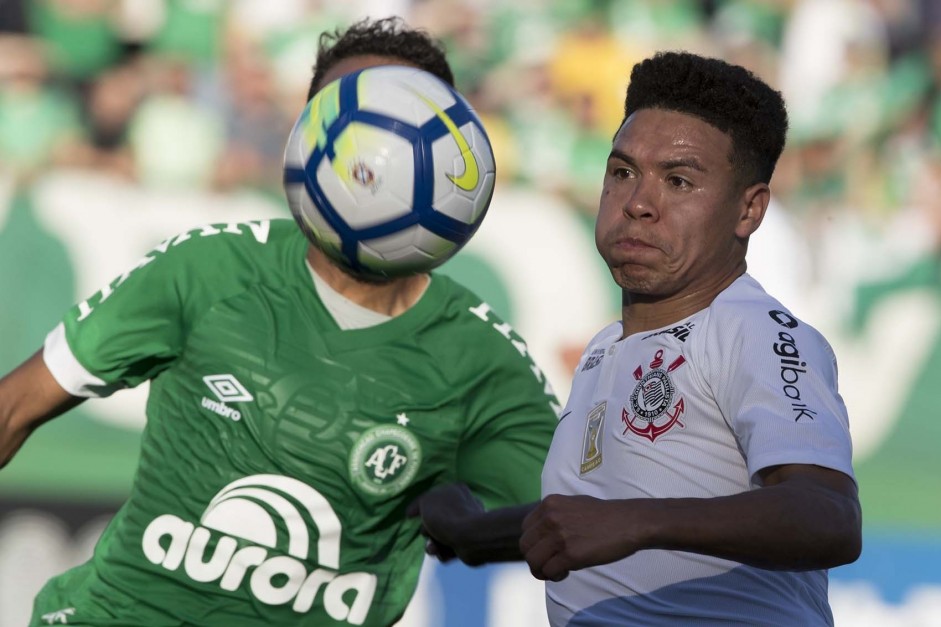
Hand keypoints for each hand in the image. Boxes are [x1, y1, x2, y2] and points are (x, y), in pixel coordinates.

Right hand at [407, 483, 484, 562]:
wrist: (469, 537)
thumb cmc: (446, 516)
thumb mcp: (426, 502)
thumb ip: (420, 504)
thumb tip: (415, 511)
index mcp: (455, 490)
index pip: (433, 497)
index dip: (420, 507)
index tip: (409, 516)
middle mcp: (463, 506)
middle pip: (435, 520)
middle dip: (427, 530)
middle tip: (427, 533)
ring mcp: (467, 525)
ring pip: (441, 536)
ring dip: (433, 544)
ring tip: (433, 549)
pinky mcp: (469, 543)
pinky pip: (450, 548)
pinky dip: (443, 552)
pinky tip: (443, 554)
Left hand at [520, 494, 640, 581]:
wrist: (628, 522)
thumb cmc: (603, 515)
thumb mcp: (572, 504)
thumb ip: (554, 515)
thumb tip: (540, 534)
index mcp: (549, 504)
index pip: (525, 529)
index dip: (533, 544)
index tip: (545, 551)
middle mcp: (550, 517)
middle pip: (525, 546)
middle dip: (534, 559)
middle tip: (547, 565)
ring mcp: (560, 535)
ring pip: (533, 561)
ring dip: (542, 570)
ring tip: (556, 570)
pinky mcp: (570, 554)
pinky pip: (549, 571)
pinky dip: (554, 576)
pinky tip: (565, 572)